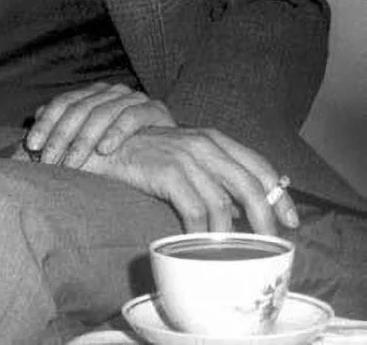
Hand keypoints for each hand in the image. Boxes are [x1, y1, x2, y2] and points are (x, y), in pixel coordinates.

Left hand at [24, 81, 174, 167]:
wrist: (169, 154)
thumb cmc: (123, 150)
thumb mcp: (89, 142)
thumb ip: (64, 129)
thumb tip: (36, 116)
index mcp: (94, 93)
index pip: (64, 102)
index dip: (46, 123)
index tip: (32, 147)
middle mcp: (112, 91)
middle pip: (80, 108)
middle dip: (61, 136)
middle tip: (49, 162)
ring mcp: (134, 97)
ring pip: (102, 112)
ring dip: (84, 140)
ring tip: (72, 163)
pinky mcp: (155, 109)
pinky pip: (132, 117)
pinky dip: (116, 133)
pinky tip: (105, 150)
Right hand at [81, 124, 298, 234]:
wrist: (103, 144)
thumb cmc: (147, 154)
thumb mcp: (186, 156)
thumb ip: (215, 173)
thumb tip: (248, 205)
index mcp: (214, 138)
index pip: (259, 165)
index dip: (280, 195)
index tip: (292, 222)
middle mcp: (204, 144)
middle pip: (250, 184)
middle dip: (266, 219)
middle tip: (271, 245)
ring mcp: (185, 156)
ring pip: (224, 203)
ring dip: (232, 235)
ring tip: (233, 255)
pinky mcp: (166, 171)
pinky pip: (195, 210)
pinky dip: (202, 233)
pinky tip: (201, 246)